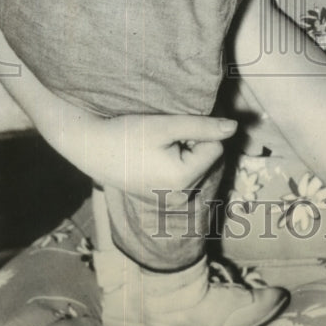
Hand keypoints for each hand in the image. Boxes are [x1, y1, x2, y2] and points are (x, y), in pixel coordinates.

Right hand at [80, 113, 237, 196]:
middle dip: (192, 142)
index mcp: (183, 180)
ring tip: (155, 145)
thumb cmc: (127, 134)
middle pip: (206, 158)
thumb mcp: (165, 126)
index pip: (215, 147)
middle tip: (163, 135)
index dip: (199, 131)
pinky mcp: (160, 196)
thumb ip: (202, 126)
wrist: (91, 149)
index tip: (174, 126)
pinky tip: (151, 154)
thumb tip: (234, 127)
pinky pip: (181, 174)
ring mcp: (169, 199)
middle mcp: (179, 196)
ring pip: (194, 165)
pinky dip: (173, 161)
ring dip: (183, 150)